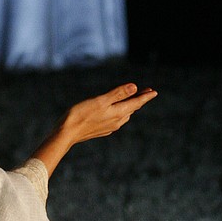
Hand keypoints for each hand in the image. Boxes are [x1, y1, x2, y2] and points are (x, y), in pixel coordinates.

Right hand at [31, 82, 157, 176]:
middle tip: (146, 92)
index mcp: (118, 113)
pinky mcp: (102, 129)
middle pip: (132, 108)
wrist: (67, 133)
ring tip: (133, 100)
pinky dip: (120, 112)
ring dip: (130, 106)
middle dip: (139, 100)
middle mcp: (117, 121)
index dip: (145, 96)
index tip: (154, 92)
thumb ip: (118, 94)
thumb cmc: (82, 114)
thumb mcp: (101, 100)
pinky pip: (116, 120)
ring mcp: (110, 126)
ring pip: (124, 115)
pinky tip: (116, 112)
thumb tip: (135, 87)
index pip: (136, 103)